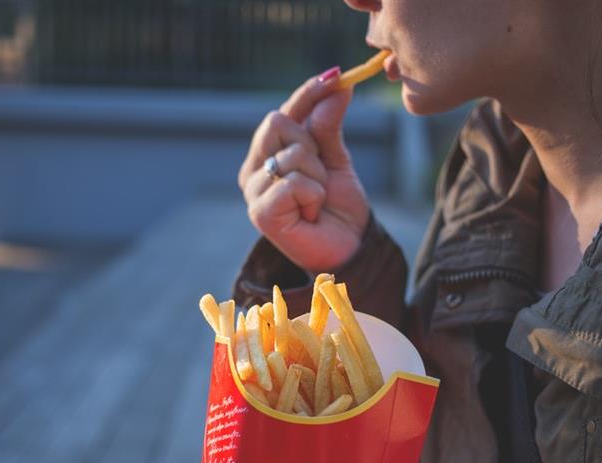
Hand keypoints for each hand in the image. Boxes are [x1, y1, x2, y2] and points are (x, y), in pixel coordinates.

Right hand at [237, 70, 370, 273]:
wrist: (348, 248)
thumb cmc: (338, 208)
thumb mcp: (336, 160)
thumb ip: (329, 125)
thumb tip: (338, 85)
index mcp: (266, 155)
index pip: (282, 112)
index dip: (307, 93)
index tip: (336, 75)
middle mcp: (253, 171)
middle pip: (277, 122)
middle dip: (312, 145)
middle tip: (321, 176)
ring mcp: (253, 192)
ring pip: (292, 154)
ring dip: (318, 177)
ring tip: (317, 202)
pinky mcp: (260, 213)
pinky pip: (294, 182)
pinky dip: (313, 196)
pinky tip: (311, 214)